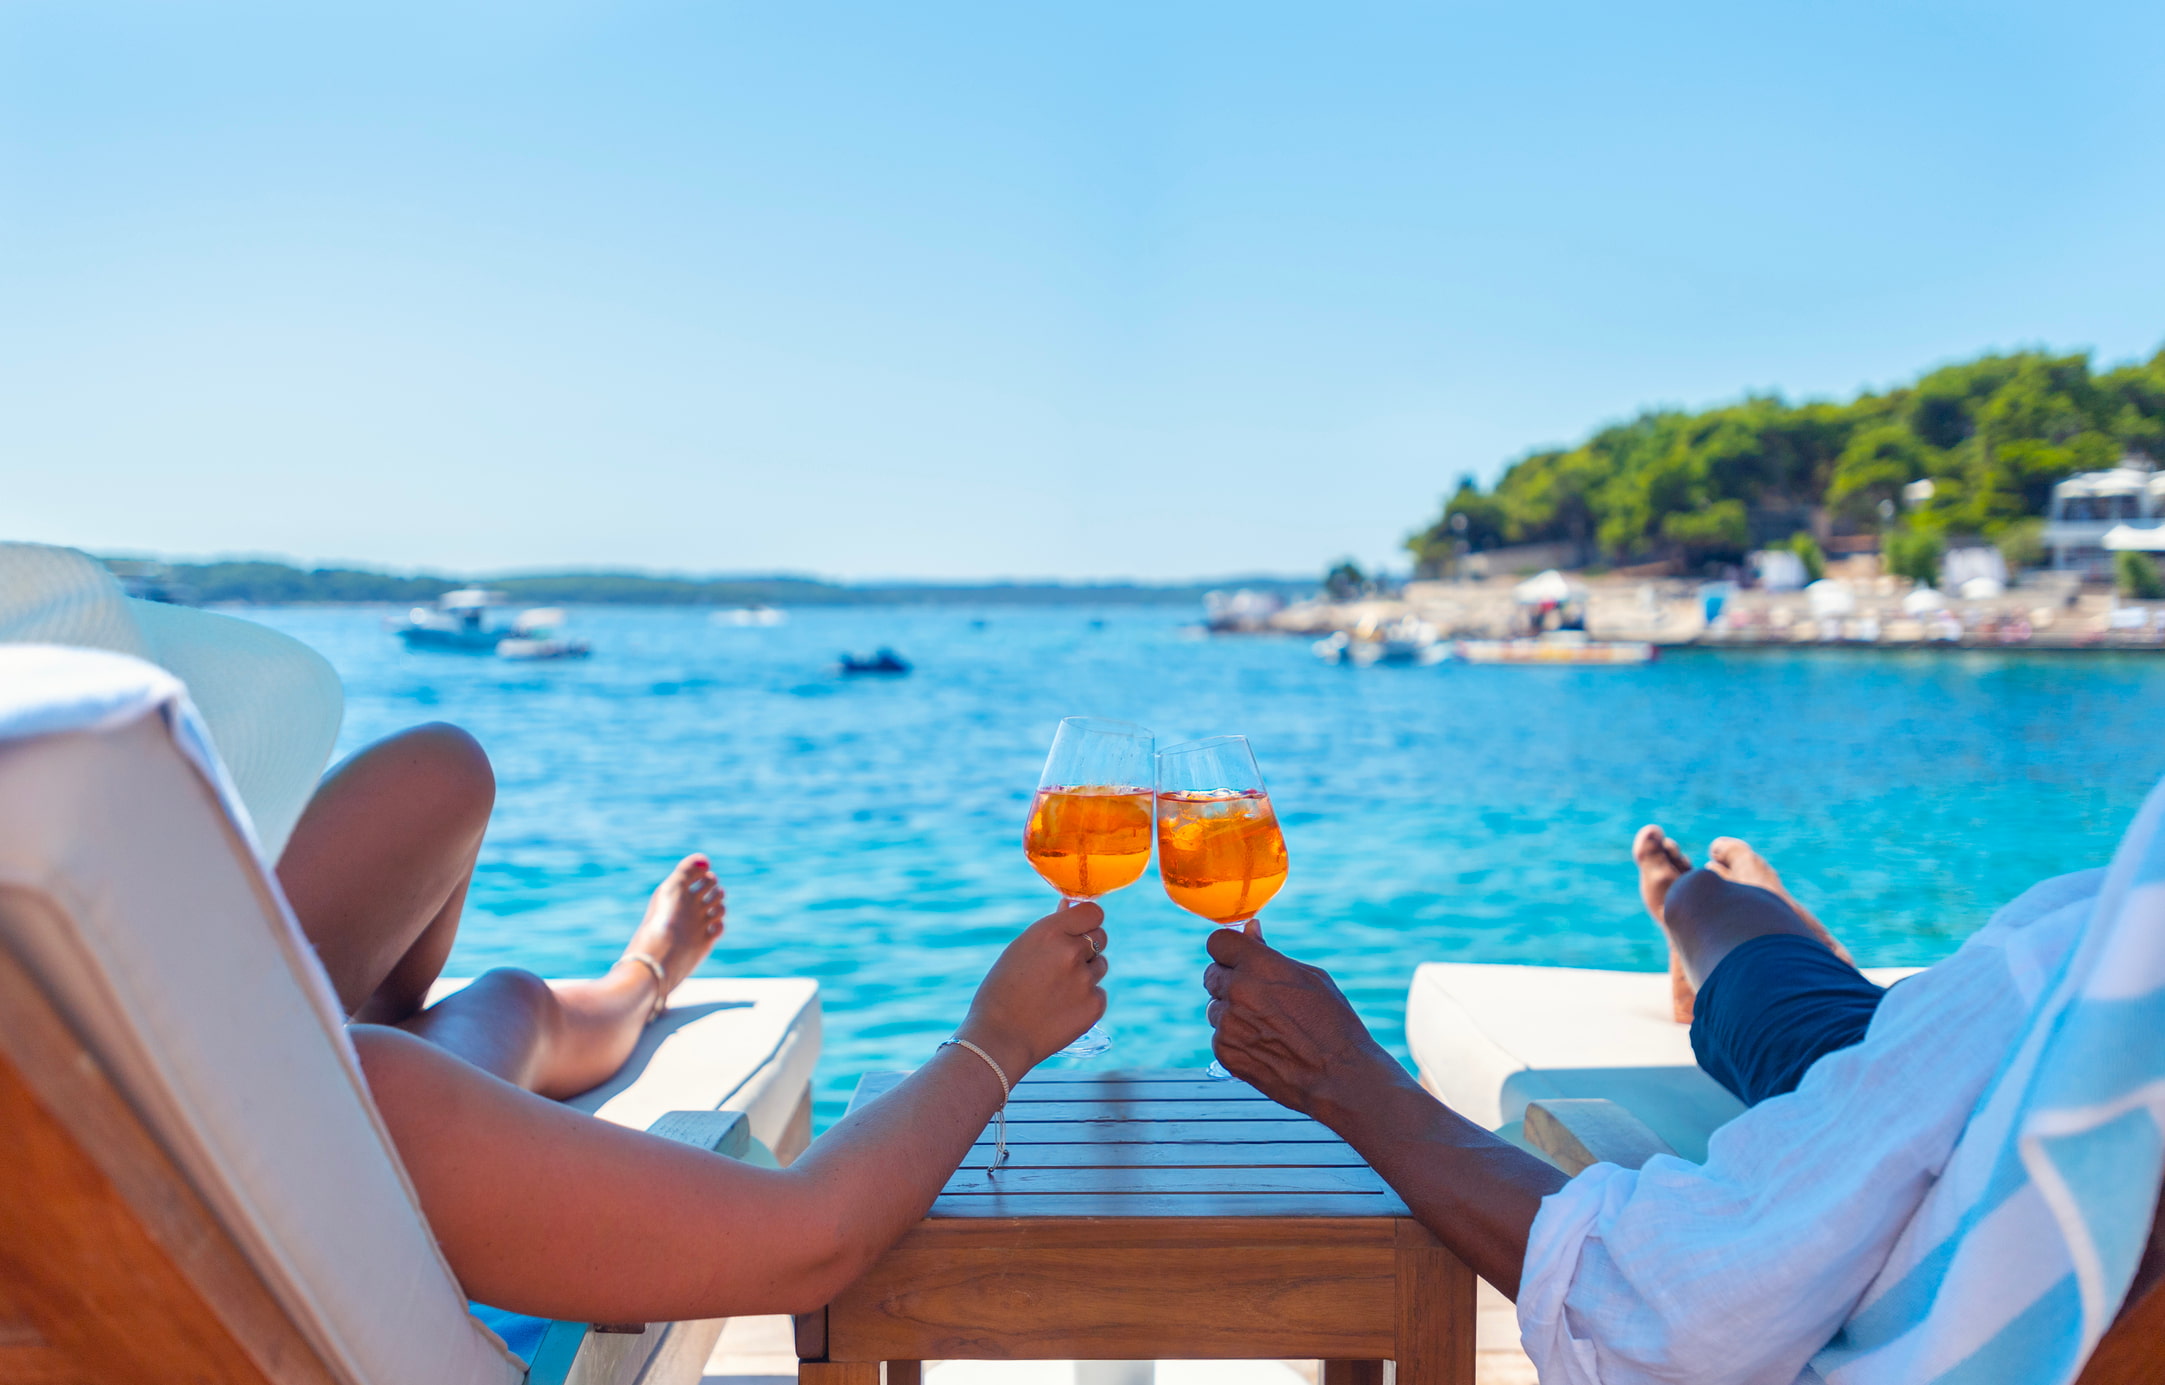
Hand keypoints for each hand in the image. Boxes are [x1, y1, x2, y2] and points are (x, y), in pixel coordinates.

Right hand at [958, 901, 1107, 1077]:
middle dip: (1087, 946)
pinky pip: (1099, 993)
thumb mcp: (1021, 950)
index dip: (1087, 920)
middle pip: (1100, 936)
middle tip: (1063, 965)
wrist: (999, 1038)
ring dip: (1086, 973)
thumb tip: (1071, 905)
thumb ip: (1052, 929)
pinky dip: (1085, 1000)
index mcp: (1050, 932)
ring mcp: (1085, 979)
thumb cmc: (1002, 990)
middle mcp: (1072, 951)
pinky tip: (1061, 1010)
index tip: (1080, 929)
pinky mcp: (1095, 1005)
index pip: (1093, 912)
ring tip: (1056, 991)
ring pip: (1100, 966)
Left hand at [1203, 922, 1394, 1121]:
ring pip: (1215, 1008)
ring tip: (1268, 1028)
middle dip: (1229, 981)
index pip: (1218, 942)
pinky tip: (1265, 1047)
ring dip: (1232, 1013)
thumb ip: (1270, 954)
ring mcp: (1227, 1024)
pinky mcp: (1224, 1052)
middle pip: (1211, 974)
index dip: (1228, 950)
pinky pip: (1218, 1037)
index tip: (1238, 959)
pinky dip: (1235, 1041)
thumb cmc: (1332, 1022)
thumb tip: (1250, 929)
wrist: (1338, 1076)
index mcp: (1259, 966)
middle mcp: (1237, 991)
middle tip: (1257, 997)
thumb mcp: (1309, 978)